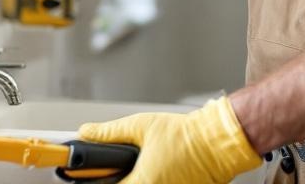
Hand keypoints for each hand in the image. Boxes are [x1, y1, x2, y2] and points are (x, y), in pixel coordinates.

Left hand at [79, 97, 261, 183]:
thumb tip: (87, 132)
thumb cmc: (185, 135)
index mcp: (142, 182)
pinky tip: (155, 168)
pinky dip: (150, 179)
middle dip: (118, 177)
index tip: (90, 173)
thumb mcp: (141, 126)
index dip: (97, 179)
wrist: (217, 142)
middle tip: (117, 166)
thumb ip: (109, 132)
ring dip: (135, 178)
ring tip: (140, 164)